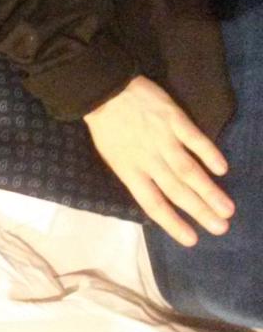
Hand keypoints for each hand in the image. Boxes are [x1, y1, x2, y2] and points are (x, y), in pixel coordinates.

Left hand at [84, 76, 234, 245]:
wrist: (103, 91)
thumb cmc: (107, 127)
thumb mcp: (113, 157)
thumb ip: (136, 175)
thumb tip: (158, 195)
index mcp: (129, 171)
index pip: (152, 203)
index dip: (172, 223)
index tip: (192, 240)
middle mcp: (147, 159)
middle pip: (176, 190)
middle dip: (199, 211)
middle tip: (221, 228)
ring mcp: (162, 139)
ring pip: (188, 170)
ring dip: (209, 191)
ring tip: (227, 209)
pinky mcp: (174, 119)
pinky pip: (195, 140)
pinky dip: (209, 154)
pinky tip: (222, 169)